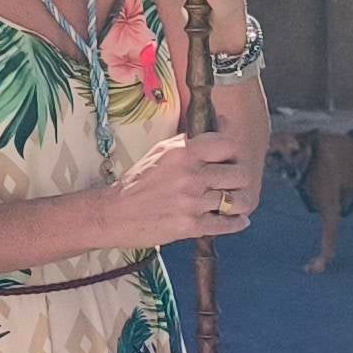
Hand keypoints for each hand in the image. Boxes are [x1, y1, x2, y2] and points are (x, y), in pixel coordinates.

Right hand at [111, 127, 255, 244]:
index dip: (232, 153)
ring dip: (239, 202)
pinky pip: (227, 224)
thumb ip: (188, 142)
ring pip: (238, 200)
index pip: (228, 145)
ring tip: (233, 202)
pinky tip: (236, 219)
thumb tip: (219, 125)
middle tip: (231, 183)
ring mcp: (192, 202)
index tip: (227, 160)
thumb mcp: (160, 152)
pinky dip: (236, 222)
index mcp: (182, 152)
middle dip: (238, 179)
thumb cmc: (137, 182)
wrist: (113, 213)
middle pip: (239, 174)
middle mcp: (190, 175)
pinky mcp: (191, 226)